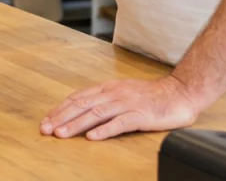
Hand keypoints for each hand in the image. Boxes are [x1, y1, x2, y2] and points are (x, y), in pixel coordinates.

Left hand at [40, 77, 202, 140]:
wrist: (180, 93)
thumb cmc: (150, 96)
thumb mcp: (122, 93)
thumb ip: (104, 100)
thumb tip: (81, 111)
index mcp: (109, 88)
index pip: (79, 97)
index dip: (61, 109)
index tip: (46, 121)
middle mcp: (115, 93)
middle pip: (83, 104)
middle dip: (62, 117)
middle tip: (46, 129)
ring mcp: (128, 103)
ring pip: (97, 113)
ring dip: (77, 124)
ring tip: (62, 134)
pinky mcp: (141, 115)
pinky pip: (120, 123)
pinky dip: (105, 130)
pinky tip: (93, 137)